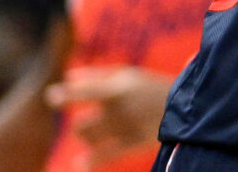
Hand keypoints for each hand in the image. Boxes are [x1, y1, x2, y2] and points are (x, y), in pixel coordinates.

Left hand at [44, 65, 172, 162]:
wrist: (186, 107)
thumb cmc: (151, 87)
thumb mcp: (128, 75)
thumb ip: (96, 76)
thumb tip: (68, 78)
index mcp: (118, 87)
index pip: (86, 91)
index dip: (66, 95)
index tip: (51, 96)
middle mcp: (119, 108)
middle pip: (82, 124)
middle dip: (80, 125)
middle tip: (86, 124)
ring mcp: (125, 127)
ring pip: (90, 138)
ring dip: (86, 137)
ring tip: (93, 135)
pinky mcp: (132, 142)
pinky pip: (105, 155)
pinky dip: (90, 161)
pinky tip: (80, 164)